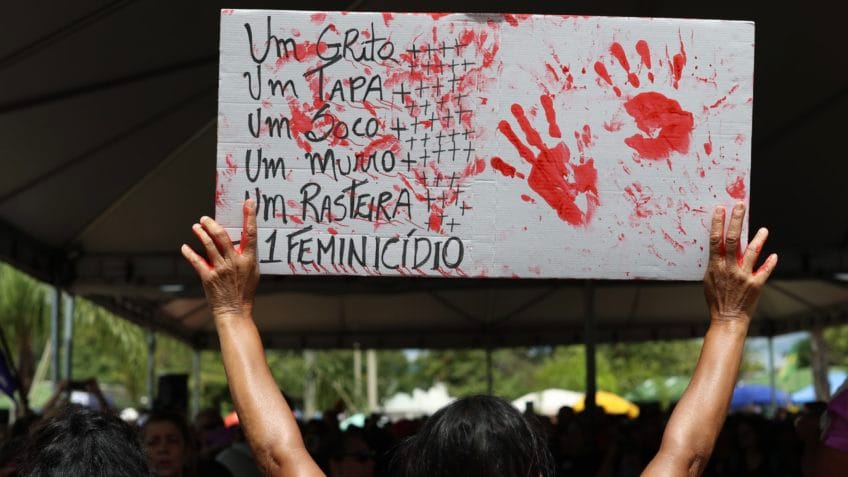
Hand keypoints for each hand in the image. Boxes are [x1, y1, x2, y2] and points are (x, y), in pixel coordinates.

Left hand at [181, 199, 258, 317]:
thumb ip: (246, 257)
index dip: (250, 216)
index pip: (250, 233)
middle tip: (205, 219)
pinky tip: (185, 247)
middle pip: (222, 236)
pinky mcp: (208, 277)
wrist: (234, 311)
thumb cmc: (245, 292)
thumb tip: (241, 242)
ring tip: (196, 226)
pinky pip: (196, 261)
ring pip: (208, 245)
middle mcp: (234, 262)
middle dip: (212, 224)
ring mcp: (220, 269)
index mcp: (248, 259)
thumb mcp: (253, 272)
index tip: (248, 203)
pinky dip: (189, 253)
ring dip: (200, 233)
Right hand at [703, 202, 777, 322]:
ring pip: (752, 252)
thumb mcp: (709, 279)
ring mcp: (744, 276)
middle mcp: (730, 268)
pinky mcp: (756, 285)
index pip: (716, 239)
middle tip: (740, 206)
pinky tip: (773, 255)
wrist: (727, 318)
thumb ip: (715, 263)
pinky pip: (765, 271)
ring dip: (759, 238)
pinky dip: (770, 262)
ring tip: (764, 229)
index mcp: (716, 266)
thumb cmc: (716, 299)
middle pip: (734, 239)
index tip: (720, 209)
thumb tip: (718, 248)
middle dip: (737, 220)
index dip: (718, 223)